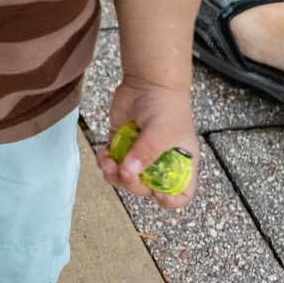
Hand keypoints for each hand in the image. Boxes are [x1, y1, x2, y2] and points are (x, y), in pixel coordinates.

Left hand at [96, 80, 199, 209]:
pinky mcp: (122, 145)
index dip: (169, 200)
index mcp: (181, 164)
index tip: (155, 194)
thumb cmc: (166, 107)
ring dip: (114, 175)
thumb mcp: (161, 132)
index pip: (180, 193)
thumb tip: (129, 171)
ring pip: (126, 177)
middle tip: (124, 171)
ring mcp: (140, 155)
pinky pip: (112, 163)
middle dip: (132, 184)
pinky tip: (102, 154)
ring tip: (107, 162)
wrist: (148, 82)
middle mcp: (161, 163)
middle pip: (147, 188)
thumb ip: (146, 152)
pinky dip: (105, 162)